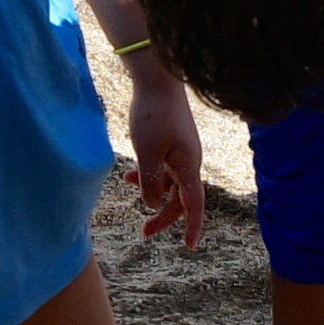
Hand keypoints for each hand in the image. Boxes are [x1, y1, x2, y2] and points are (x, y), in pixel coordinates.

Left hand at [127, 74, 206, 246]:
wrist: (158, 78)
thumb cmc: (153, 114)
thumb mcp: (147, 152)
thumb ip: (150, 181)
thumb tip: (153, 204)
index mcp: (188, 166)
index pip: (194, 204)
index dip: (191, 226)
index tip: (189, 246)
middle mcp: (189, 161)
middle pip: (180, 198)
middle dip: (164, 215)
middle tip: (144, 232)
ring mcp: (181, 152)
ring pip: (170, 183)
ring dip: (153, 193)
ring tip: (131, 196)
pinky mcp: (172, 142)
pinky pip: (164, 168)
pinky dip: (150, 175)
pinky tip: (129, 174)